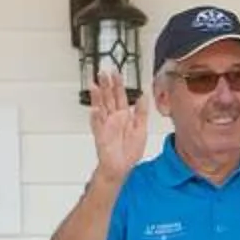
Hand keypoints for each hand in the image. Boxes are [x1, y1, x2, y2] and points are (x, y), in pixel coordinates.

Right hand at [87, 66, 149, 182]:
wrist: (121, 166)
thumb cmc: (130, 150)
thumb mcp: (141, 129)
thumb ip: (142, 112)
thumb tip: (144, 97)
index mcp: (124, 116)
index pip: (120, 96)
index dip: (118, 84)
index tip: (116, 73)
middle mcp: (113, 118)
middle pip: (108, 98)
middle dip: (106, 85)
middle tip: (103, 73)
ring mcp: (105, 125)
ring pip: (100, 107)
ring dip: (97, 96)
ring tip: (95, 85)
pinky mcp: (100, 134)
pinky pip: (97, 124)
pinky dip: (96, 117)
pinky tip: (95, 109)